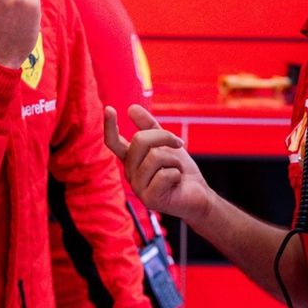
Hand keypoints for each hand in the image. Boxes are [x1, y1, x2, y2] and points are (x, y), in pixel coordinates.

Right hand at [104, 104, 211, 225]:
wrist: (198, 193)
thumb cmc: (180, 169)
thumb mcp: (166, 143)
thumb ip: (149, 127)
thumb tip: (131, 108)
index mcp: (131, 159)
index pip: (114, 142)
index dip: (110, 125)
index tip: (109, 108)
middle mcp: (130, 173)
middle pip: (139, 141)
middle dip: (164, 137)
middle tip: (179, 144)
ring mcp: (138, 187)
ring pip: (154, 157)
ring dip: (174, 160)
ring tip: (176, 170)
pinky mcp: (149, 199)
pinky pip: (164, 175)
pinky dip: (177, 174)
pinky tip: (176, 182)